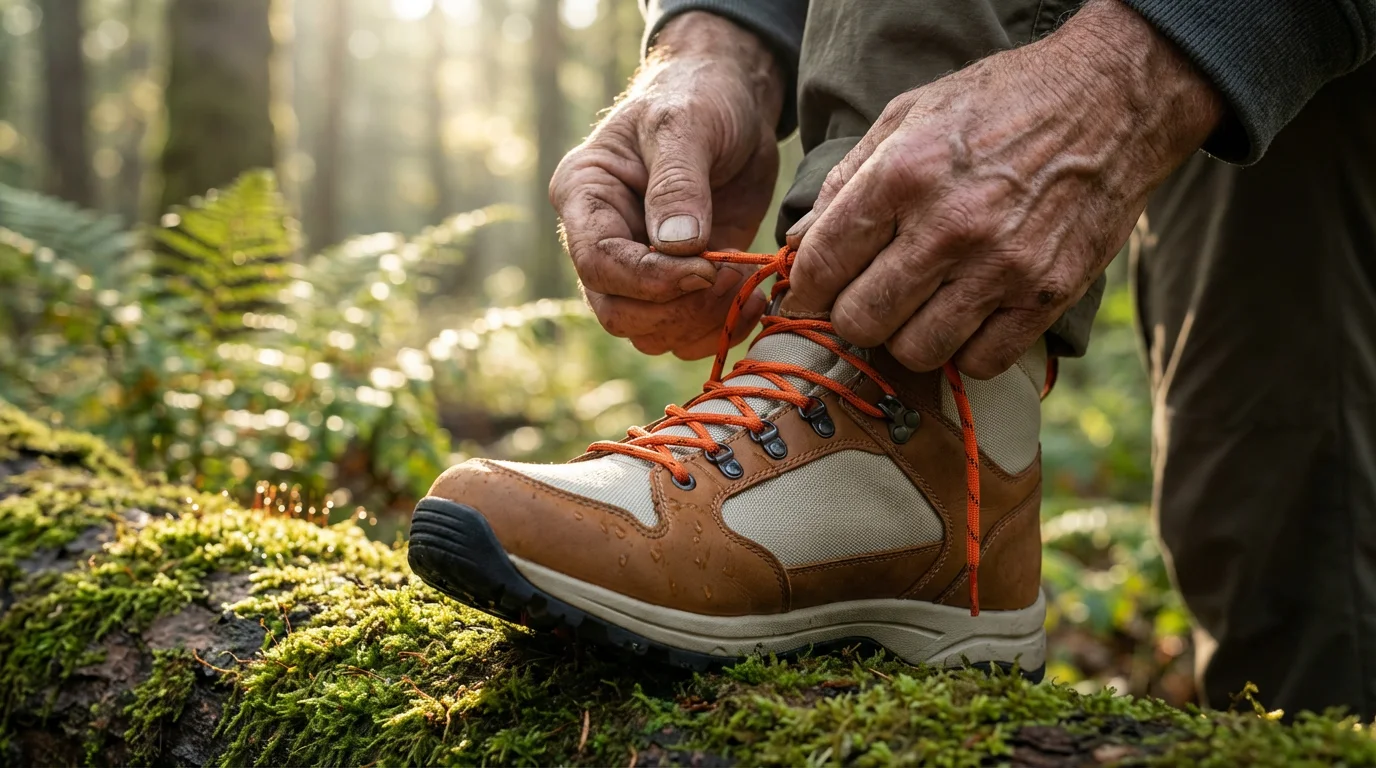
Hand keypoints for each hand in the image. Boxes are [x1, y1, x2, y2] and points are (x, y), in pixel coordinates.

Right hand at [550, 12, 783, 358]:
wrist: (732, 103)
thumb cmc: (699, 98)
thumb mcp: (687, 124)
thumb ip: (678, 182)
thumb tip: (676, 245)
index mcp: (584, 196)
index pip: (599, 263)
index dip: (650, 280)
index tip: (706, 268)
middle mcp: (601, 240)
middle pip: (617, 312)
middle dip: (676, 309)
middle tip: (726, 277)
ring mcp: (638, 268)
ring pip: (649, 333)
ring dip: (700, 323)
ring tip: (743, 285)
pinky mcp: (677, 283)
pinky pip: (684, 334)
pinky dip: (719, 328)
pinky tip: (751, 298)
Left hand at [784, 0, 1221, 377]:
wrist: (1111, 100)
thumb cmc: (1000, 102)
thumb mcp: (908, 115)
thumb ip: (846, 181)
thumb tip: (796, 243)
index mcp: (903, 174)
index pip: (822, 265)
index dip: (804, 291)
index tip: (810, 295)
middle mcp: (949, 225)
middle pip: (861, 321)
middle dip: (851, 318)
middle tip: (866, 300)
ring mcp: (1002, 265)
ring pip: (916, 352)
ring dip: (908, 338)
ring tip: (920, 307)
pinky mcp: (1047, 294)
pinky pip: (982, 362)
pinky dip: (967, 350)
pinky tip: (969, 317)